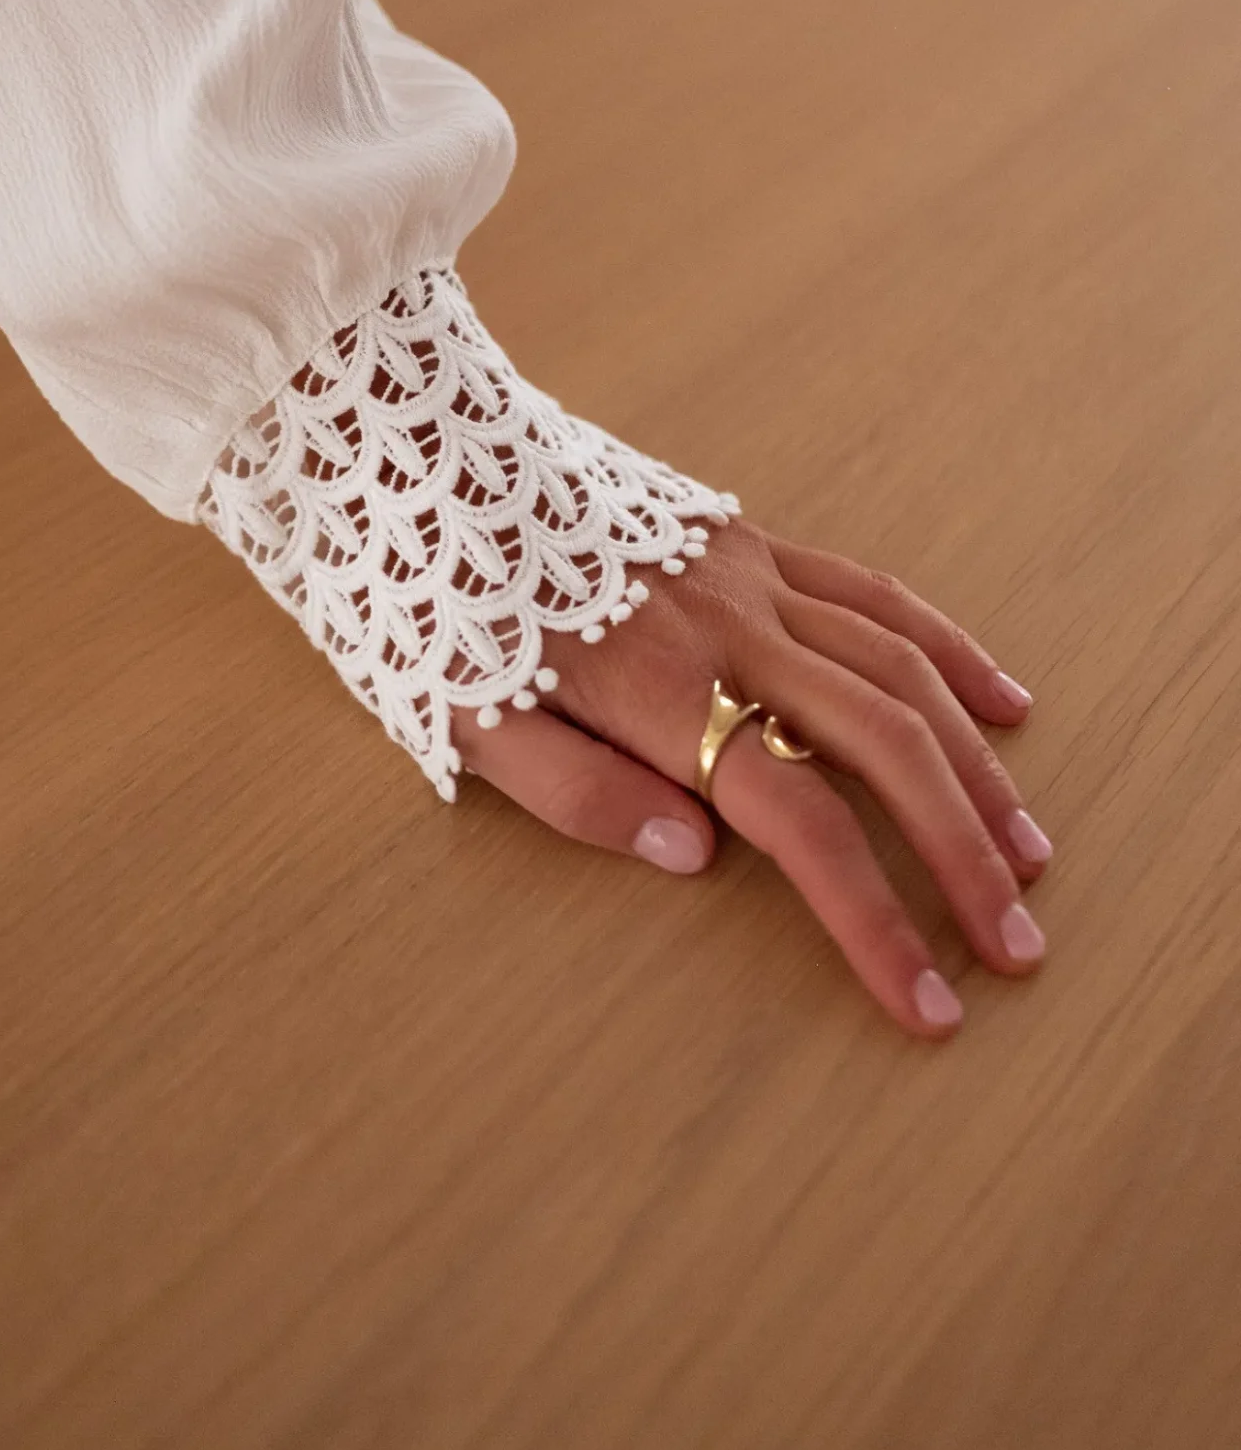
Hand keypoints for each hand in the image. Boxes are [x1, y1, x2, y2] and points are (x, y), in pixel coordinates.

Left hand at [450, 516, 1048, 1038]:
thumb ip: (579, 795)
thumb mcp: (466, 721)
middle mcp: (728, 628)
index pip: (801, 822)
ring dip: (975, 764)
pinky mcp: (750, 542)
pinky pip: (874, 594)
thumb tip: (692, 858)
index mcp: (659, 689)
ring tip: (1027, 849)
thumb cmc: (431, 602)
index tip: (927, 999)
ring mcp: (749, 576)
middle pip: (883, 745)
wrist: (422, 451)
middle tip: (1018, 943)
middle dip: (963, 851)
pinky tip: (999, 703)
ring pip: (900, 669)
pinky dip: (948, 649)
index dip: (873, 918)